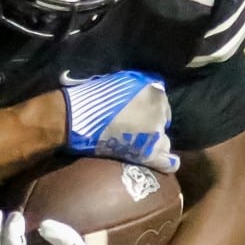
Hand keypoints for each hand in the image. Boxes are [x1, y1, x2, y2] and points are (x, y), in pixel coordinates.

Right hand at [58, 70, 176, 171]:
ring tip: (138, 146)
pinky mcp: (148, 154)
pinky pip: (167, 162)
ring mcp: (156, 133)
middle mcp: (159, 111)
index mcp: (154, 90)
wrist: (78, 117)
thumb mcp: (119, 81)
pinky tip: (164, 163)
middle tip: (134, 130)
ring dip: (154, 143)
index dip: (150, 109)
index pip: (161, 102)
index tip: (138, 114)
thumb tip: (141, 94)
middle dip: (152, 126)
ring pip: (164, 142)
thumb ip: (137, 88)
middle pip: (163, 122)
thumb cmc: (92, 97)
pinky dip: (167, 163)